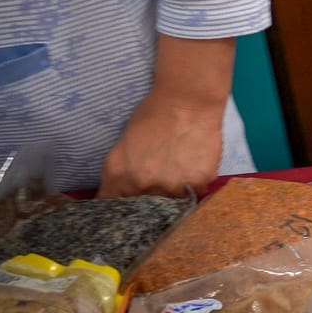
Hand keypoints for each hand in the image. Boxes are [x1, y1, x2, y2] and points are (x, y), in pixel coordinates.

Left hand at [98, 89, 223, 197]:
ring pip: (171, 206)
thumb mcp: (122, 147)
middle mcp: (144, 185)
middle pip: (144, 211)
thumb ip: (117, 176)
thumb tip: (117, 198)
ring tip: (177, 173)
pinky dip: (192, 186)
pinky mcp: (199, 182)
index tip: (125, 207)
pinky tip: (192, 168)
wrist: (187, 101)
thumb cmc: (152, 116)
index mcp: (119, 176)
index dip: (118, 208)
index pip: (112, 206)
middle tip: (156, 184)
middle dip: (147, 202)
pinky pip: (194, 194)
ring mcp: (173, 187)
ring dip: (172, 195)